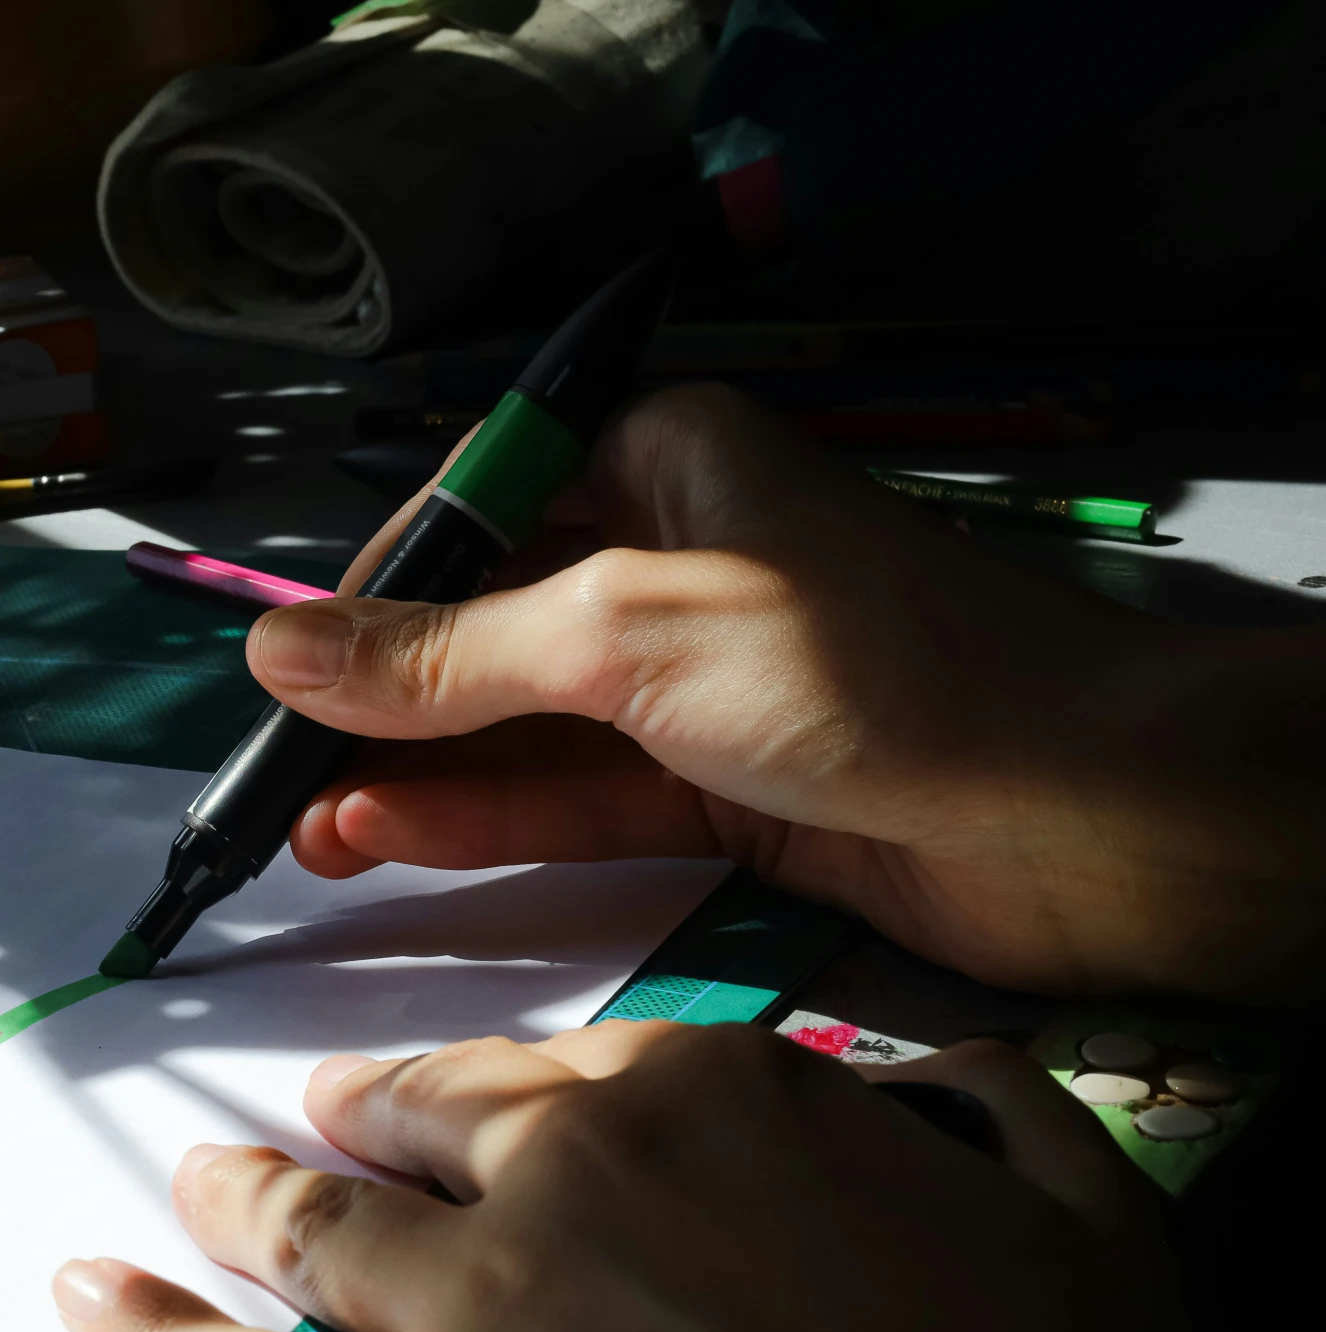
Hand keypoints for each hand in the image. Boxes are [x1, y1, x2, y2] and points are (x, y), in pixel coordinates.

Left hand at [53, 1025, 1290, 1331]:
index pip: (561, 1072)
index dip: (507, 1100)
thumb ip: (964, 1120)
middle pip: (416, 1132)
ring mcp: (476, 1326)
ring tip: (189, 1186)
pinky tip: (92, 1302)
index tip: (466, 1110)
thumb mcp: (1077, 1218)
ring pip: (312, 1234)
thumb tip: (916, 1092)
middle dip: (355, 1126)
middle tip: (308, 1127)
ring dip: (240, 1203)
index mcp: (706, 1097)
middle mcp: (563, 1183)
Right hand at [245, 385, 1325, 1001]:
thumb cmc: (861, 666)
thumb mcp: (624, 632)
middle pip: (490, 628)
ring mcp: (698, 685)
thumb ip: (446, 654)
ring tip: (307, 831)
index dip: (374, 589)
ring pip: (524, 727)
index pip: (478, 509)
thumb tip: (276, 649)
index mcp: (664, 460)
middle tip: (278, 778)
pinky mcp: (722, 791)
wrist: (1084, 814)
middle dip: (382, 702)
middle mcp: (673, 561)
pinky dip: (489, 821)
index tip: (283, 669)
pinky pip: (578, 797)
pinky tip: (391, 842)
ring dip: (417, 776)